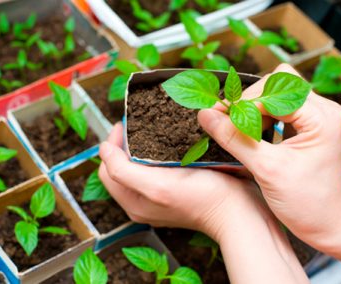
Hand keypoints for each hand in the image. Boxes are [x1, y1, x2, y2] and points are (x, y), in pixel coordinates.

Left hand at [99, 123, 307, 282]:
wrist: (238, 212)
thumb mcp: (157, 186)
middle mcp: (142, 201)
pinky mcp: (174, 190)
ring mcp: (158, 196)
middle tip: (137, 124)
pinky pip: (154, 168)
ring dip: (139, 145)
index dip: (113, 143)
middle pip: (120, 166)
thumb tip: (102, 149)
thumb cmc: (202, 198)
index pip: (107, 167)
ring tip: (150, 129)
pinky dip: (155, 152)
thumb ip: (122, 171)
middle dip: (124, 142)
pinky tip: (167, 142)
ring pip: (137, 165)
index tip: (126, 124)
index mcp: (132, 201)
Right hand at [198, 64, 340, 264]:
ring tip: (240, 133)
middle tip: (227, 123)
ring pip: (274, 94)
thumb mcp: (266, 170)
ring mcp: (314, 118)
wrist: (326, 224)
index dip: (242, 102)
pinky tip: (251, 135)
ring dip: (252, 110)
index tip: (217, 116)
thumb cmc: (306, 202)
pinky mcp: (306, 127)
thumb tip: (205, 115)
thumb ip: (234, 139)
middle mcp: (320, 110)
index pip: (273, 91)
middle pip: (275, 84)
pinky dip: (258, 118)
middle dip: (248, 102)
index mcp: (320, 117)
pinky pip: (277, 109)